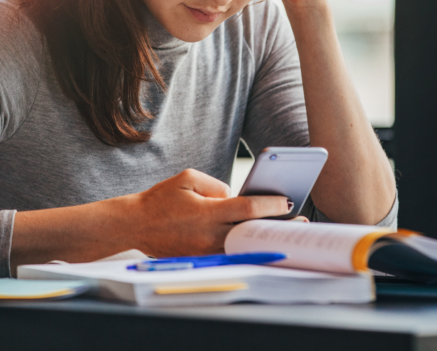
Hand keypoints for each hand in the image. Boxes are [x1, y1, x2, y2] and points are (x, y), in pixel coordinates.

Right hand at [131, 169, 289, 256]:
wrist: (136, 224)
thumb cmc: (161, 198)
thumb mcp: (188, 178)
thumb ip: (217, 185)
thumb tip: (235, 196)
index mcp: (206, 212)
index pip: (246, 209)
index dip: (270, 206)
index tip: (288, 202)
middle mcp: (208, 235)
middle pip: (251, 231)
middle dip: (276, 227)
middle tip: (300, 223)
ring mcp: (205, 250)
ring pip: (243, 245)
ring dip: (263, 238)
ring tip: (284, 232)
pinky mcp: (202, 258)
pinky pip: (230, 252)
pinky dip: (245, 246)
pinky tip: (258, 240)